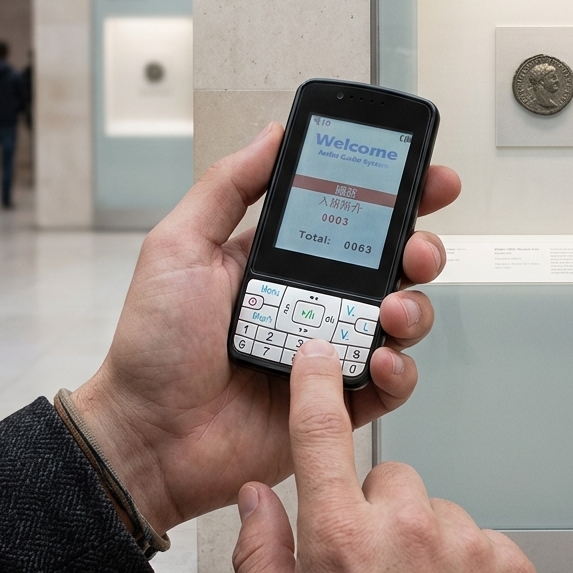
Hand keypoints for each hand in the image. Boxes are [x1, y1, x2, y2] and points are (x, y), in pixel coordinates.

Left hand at [70, 122, 460, 531]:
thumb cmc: (153, 345)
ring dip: (415, 307)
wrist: (148, 437)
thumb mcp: (179, 247)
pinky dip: (399, 371)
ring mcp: (328, 351)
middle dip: (419, 246)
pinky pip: (389, 384)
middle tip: (416, 247)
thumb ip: (227, 187)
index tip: (425, 177)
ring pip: (401, 319)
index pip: (349, 217)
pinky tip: (381, 359)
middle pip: (389, 264)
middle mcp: (313, 300)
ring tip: (392, 308)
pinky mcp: (337, 401)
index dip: (393, 195)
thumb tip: (273, 135)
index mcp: (281, 259)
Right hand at [232, 339, 541, 572]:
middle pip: (385, 480)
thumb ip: (262, 557)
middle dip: (374, 514)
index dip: (314, 383)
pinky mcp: (511, 563)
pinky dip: (465, 569)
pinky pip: (478, 540)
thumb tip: (256, 497)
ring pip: (434, 512)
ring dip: (423, 545)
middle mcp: (407, 530)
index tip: (316, 354)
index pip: (320, 433)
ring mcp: (466, 543)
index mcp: (341, 541)